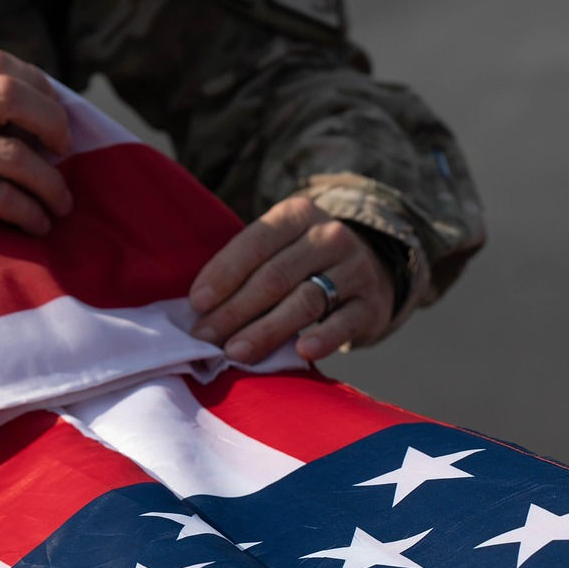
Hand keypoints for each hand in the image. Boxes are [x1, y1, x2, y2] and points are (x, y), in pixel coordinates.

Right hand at [0, 48, 72, 289]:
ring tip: (61, 203)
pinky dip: (31, 213)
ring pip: (13, 154)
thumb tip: (58, 113)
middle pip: (6, 94)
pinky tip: (38, 225)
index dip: (36, 85)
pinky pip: (3, 196)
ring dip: (50, 183)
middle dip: (51, 121)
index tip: (56, 120)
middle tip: (66, 151)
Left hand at [188, 196, 395, 363]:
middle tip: (206, 338)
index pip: (255, 242)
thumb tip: (198, 306)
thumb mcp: (281, 247)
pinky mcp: (370, 304)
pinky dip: (324, 338)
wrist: (371, 273)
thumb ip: (247, 266)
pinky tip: (302, 351)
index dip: (224, 273)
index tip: (197, 303)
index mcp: (297, 215)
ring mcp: (354, 269)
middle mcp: (329, 236)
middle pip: (275, 276)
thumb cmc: (305, 265)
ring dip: (266, 330)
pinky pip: (344, 323)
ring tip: (236, 352)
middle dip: (235, 310)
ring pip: (305, 301)